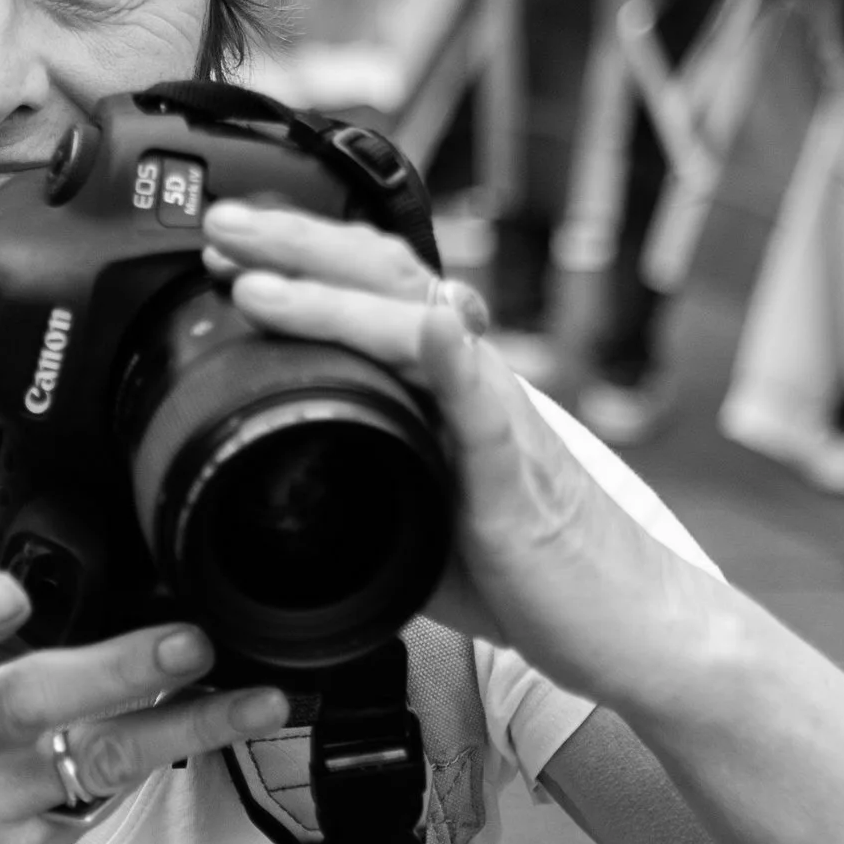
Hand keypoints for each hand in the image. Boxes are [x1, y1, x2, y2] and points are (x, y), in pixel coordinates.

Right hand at [0, 571, 289, 843]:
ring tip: (258, 702)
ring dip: (188, 727)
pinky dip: (158, 762)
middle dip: (119, 671)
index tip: (10, 593)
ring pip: (100, 762)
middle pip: (32, 704)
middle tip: (191, 643)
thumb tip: (91, 582)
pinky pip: (105, 801)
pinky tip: (208, 736)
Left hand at [204, 199, 708, 706]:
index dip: (301, 260)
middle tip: (221, 223)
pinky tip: (437, 327)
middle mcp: (473, 380)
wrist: (622, 620)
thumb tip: (284, 493)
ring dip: (333, 296)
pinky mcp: (515, 472)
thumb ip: (367, 489)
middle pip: (385, 280)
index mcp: (445, 386)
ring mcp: (496, 416)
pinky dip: (455, 360)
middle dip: (296, 245)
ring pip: (417, 327)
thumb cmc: (532, 571)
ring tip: (261, 278)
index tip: (228, 246)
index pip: (371, 294)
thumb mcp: (423, 521)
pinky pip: (483, 406)